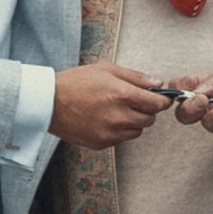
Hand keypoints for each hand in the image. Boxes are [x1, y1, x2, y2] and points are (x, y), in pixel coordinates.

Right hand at [51, 64, 170, 149]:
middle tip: (134, 102)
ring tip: (116, 110)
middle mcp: (119, 116)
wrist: (49, 102)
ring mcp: (110, 132)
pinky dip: (119, 131)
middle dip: (146, 110)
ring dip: (133, 122)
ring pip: (137, 131)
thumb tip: (157, 83)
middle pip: (149, 119)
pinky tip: (104, 119)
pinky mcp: (102, 143)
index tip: (162, 99)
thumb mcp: (107, 70)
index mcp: (122, 95)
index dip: (163, 101)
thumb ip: (136, 77)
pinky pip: (121, 139)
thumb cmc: (76, 82)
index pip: (157, 104)